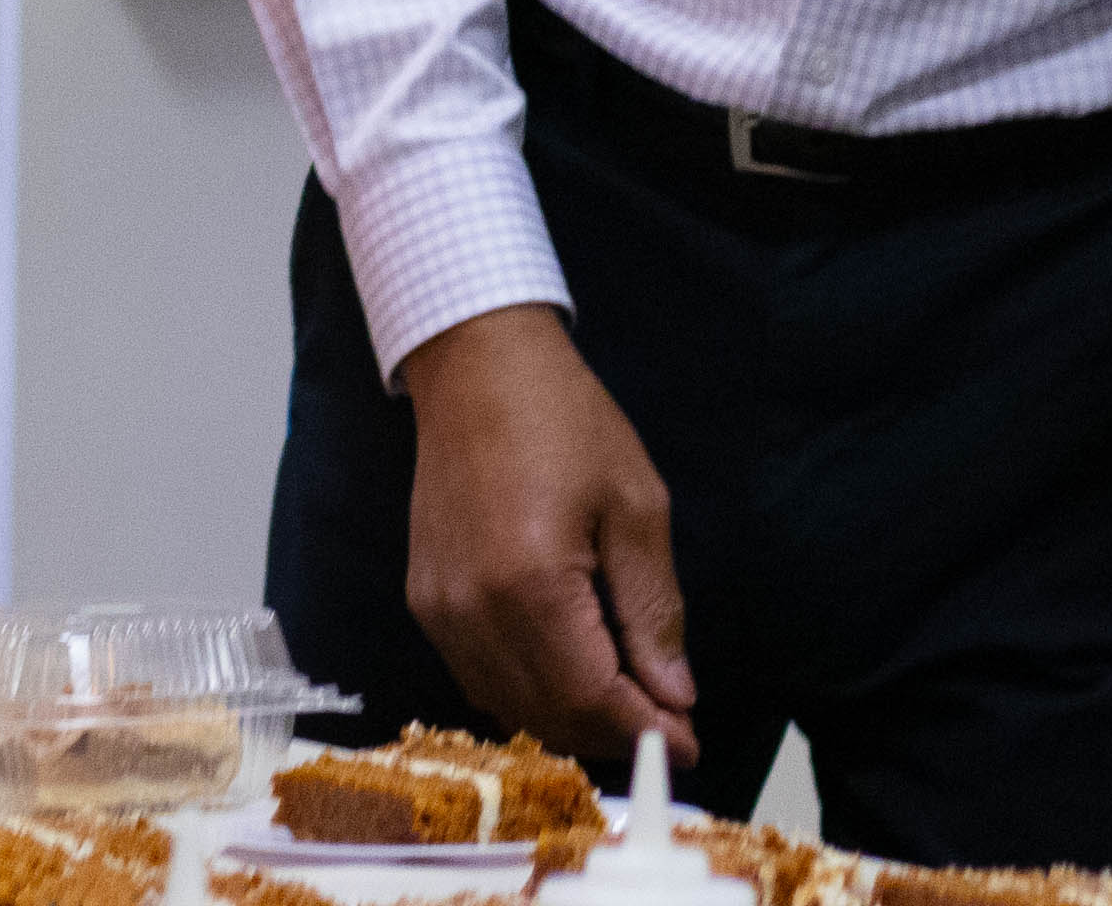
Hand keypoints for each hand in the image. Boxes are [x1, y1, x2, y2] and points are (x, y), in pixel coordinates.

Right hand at [395, 307, 696, 768]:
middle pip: (548, 712)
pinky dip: (528, 692)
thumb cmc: (563, 419)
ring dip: (571, 718)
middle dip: (611, 731)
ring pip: (509, 705)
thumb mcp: (636, 505)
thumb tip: (673, 692)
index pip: (589, 695)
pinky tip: (569, 673)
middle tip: (667, 728)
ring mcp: (440, 611)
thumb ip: (652, 609)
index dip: (641, 728)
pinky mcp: (425, 602)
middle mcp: (473, 610)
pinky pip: (477, 677)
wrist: (477, 367)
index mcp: (530, 582)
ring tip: (627, 703)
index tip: (687, 744)